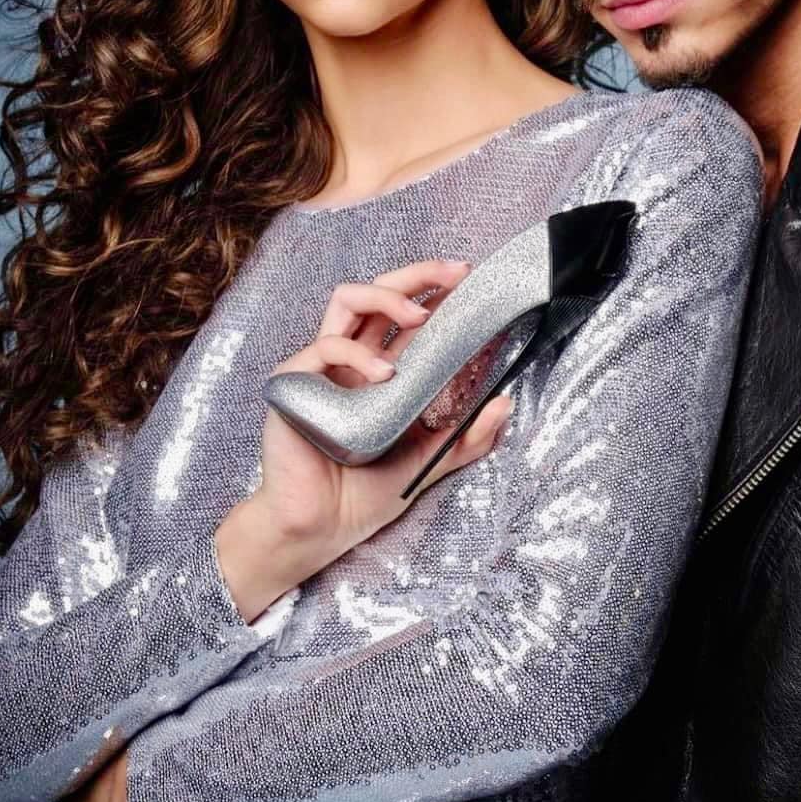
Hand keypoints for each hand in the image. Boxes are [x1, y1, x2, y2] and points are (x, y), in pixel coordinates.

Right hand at [217, 258, 513, 620]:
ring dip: (388, 297)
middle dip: (419, 275)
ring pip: (348, 300)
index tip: (474, 285)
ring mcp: (321, 368)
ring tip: (421, 315)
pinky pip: (324, 347)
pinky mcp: (294, 382)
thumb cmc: (366, 495)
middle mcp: (352, 362)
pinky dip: (358, 355)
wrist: (323, 528)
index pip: (409, 318)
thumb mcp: (431, 461)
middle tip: (456, 274)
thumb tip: (506, 402)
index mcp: (382, 372)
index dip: (438, 295)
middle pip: (379, 292)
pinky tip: (384, 375)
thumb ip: (468, 437)